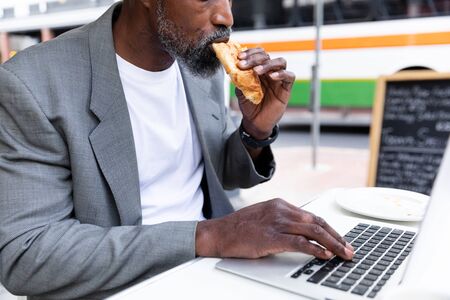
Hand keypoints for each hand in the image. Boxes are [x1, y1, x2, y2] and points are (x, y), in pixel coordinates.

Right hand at [196, 199, 353, 259]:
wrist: (218, 233)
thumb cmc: (238, 228)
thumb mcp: (263, 218)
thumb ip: (282, 222)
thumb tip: (302, 235)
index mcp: (280, 205)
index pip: (311, 216)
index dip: (329, 229)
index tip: (340, 240)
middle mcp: (280, 210)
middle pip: (316, 221)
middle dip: (336, 236)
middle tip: (349, 249)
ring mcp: (276, 222)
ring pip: (312, 230)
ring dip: (332, 243)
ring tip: (344, 254)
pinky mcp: (270, 236)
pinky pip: (299, 242)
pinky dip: (314, 249)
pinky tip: (324, 255)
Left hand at [237, 48, 294, 139]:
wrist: (255, 122)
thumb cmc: (249, 106)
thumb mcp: (240, 91)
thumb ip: (239, 79)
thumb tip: (234, 67)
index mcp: (259, 70)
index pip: (258, 54)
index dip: (250, 53)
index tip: (240, 57)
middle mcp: (269, 72)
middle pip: (267, 56)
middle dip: (254, 58)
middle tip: (244, 64)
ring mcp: (278, 79)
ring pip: (280, 62)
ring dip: (267, 64)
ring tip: (257, 71)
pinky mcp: (286, 88)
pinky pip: (289, 76)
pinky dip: (281, 74)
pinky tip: (272, 76)